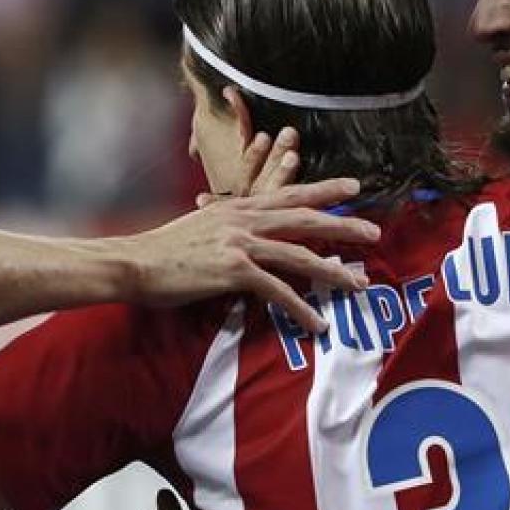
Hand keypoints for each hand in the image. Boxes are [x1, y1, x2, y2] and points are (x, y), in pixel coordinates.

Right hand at [127, 129, 371, 332]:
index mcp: (238, 208)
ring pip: (299, 255)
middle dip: (344, 225)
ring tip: (358, 283)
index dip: (324, 189)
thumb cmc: (162, 251)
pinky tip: (317, 323)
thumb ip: (227, 230)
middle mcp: (244, 220)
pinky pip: (277, 291)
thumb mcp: (200, 228)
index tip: (353, 187)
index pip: (289, 193)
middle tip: (375, 233)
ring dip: (333, 271)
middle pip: (305, 218)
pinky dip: (300, 309)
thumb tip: (243, 243)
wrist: (134, 263)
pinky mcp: (234, 270)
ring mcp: (240, 244)